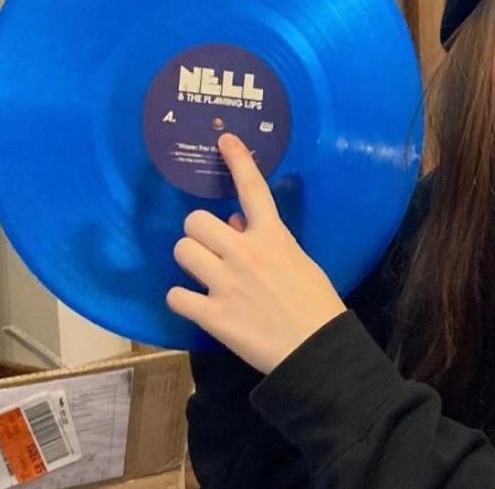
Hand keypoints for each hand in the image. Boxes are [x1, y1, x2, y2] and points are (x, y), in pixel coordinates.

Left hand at [165, 133, 345, 373]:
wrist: (319, 352)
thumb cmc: (317, 306)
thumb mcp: (299, 263)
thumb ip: (266, 241)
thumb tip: (235, 224)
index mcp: (273, 237)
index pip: (252, 189)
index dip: (237, 161)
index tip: (224, 140)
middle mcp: (245, 254)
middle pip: (196, 222)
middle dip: (198, 235)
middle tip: (209, 250)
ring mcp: (225, 284)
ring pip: (182, 250)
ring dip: (188, 262)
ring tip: (201, 275)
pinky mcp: (213, 316)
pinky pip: (175, 295)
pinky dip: (181, 299)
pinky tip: (194, 304)